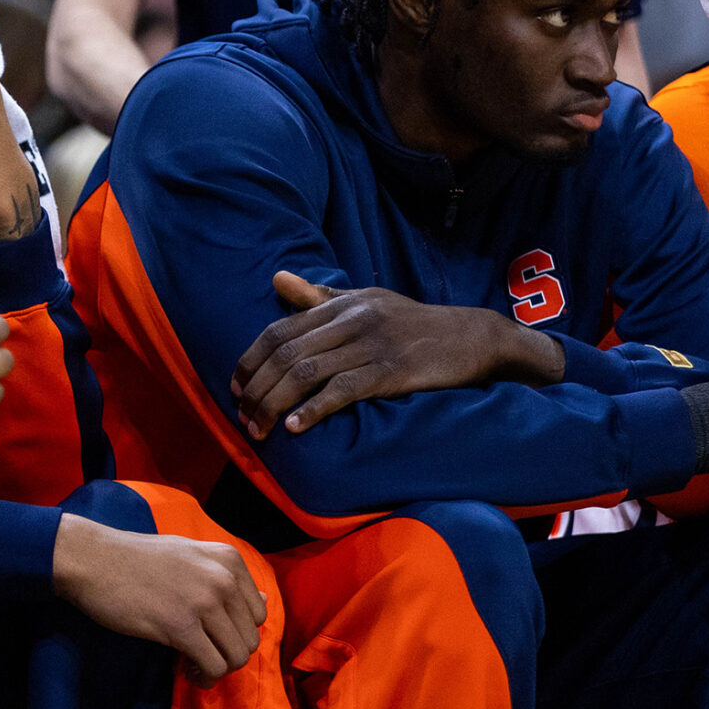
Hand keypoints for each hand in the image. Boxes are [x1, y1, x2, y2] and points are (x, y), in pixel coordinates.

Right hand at [51, 515, 267, 683]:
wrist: (94, 559)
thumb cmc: (138, 558)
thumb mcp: (191, 555)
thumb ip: (227, 577)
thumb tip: (264, 600)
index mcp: (229, 560)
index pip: (258, 614)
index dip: (236, 633)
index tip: (212, 636)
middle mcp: (223, 579)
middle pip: (249, 640)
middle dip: (227, 655)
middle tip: (201, 656)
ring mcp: (203, 602)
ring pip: (236, 657)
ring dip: (217, 670)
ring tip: (194, 666)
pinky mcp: (180, 626)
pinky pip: (213, 666)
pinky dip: (203, 677)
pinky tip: (186, 670)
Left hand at [230, 272, 564, 439]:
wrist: (472, 337)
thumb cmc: (414, 323)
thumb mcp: (367, 301)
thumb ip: (320, 298)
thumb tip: (277, 278)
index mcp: (342, 304)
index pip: (280, 329)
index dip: (251, 360)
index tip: (235, 387)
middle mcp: (351, 320)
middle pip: (286, 353)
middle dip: (257, 388)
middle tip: (243, 418)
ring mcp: (371, 345)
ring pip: (307, 373)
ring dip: (275, 405)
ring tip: (260, 429)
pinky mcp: (391, 372)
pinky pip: (343, 390)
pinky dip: (314, 410)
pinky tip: (296, 428)